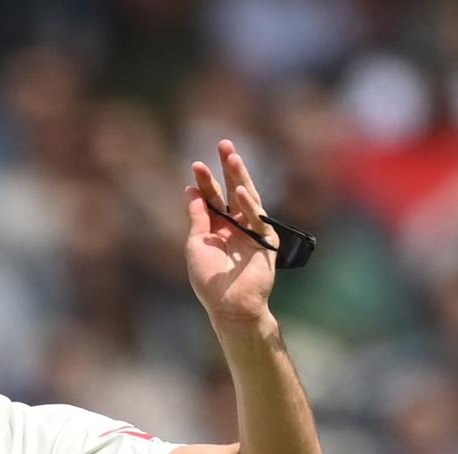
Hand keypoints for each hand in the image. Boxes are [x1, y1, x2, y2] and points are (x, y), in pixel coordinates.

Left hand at [185, 139, 277, 324]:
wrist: (229, 304)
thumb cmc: (209, 278)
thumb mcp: (196, 243)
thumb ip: (197, 217)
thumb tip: (191, 190)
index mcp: (217, 227)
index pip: (212, 198)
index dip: (205, 182)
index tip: (196, 165)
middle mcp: (235, 225)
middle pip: (232, 190)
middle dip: (228, 168)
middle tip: (223, 143)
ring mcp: (252, 230)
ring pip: (246, 197)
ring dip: (240, 176)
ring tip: (232, 156)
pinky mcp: (266, 240)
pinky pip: (257, 218)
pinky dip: (247, 204)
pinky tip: (238, 190)